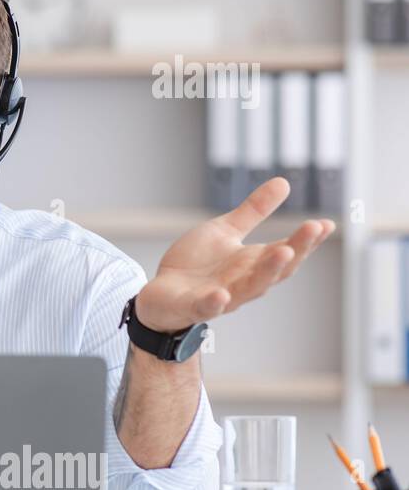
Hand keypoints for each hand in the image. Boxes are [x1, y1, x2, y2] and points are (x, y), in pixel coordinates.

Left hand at [135, 177, 335, 332]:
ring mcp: (221, 296)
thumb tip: (284, 182)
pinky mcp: (193, 306)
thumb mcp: (225, 231)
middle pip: (275, 269)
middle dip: (295, 250)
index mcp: (253, 263)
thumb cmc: (198, 265)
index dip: (307, 240)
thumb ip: (253, 211)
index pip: (287, 252)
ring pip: (249, 288)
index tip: (327, 224)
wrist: (163, 295)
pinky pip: (206, 307)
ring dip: (266, 272)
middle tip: (313, 229)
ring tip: (283, 251)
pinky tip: (221, 294)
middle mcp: (244, 282)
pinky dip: (215, 302)